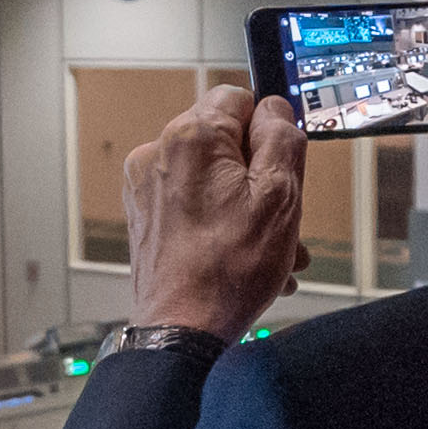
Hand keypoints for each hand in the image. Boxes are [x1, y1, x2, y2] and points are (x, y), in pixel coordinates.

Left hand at [126, 87, 304, 338]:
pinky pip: (193, 203)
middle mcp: (158, 153)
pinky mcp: (144, 215)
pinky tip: (244, 257)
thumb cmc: (227, 272)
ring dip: (247, 207)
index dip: (268, 130)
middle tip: (283, 218)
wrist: (180, 330)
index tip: (281, 165)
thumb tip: (274, 108)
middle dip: (261, 177)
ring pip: (213, 177)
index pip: (239, 98)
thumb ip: (282, 137)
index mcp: (191, 137)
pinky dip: (221, 222)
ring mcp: (146, 186)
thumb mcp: (280, 196)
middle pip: (226, 142)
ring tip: (271, 250)